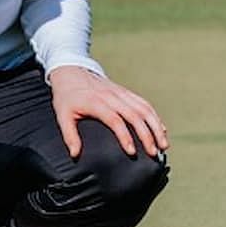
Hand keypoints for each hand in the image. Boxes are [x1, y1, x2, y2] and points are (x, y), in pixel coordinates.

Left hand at [48, 66, 168, 160]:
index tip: (132, 152)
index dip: (125, 136)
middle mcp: (112, 96)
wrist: (71, 71)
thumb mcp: (62, 114)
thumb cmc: (66, 97)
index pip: (115, 120)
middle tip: (154, 153)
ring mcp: (120, 93)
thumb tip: (75, 155)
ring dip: (156, 126)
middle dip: (147, 135)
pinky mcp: (125, 92)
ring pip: (144, 108)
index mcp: (96, 102)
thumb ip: (69, 135)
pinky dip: (155, 117)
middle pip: (135, 115)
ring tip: (163, 145)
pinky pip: (144, 103)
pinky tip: (161, 130)